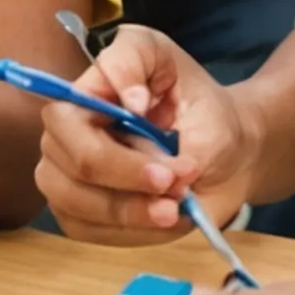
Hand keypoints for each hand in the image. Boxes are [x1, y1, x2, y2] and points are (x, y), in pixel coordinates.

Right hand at [33, 26, 258, 244]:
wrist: (228, 157)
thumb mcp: (174, 66)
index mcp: (85, 91)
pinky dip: (131, 231)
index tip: (166, 162)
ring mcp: (66, 175)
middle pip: (72, 168)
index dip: (111, 148)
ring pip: (75, 204)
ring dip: (132, 212)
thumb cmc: (200, 110)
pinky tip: (162, 218)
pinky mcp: (78, 212)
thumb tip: (129, 100)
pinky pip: (87, 231)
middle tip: (179, 185)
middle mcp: (66, 134)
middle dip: (130, 182)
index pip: (65, 120)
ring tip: (176, 207)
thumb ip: (137, 62)